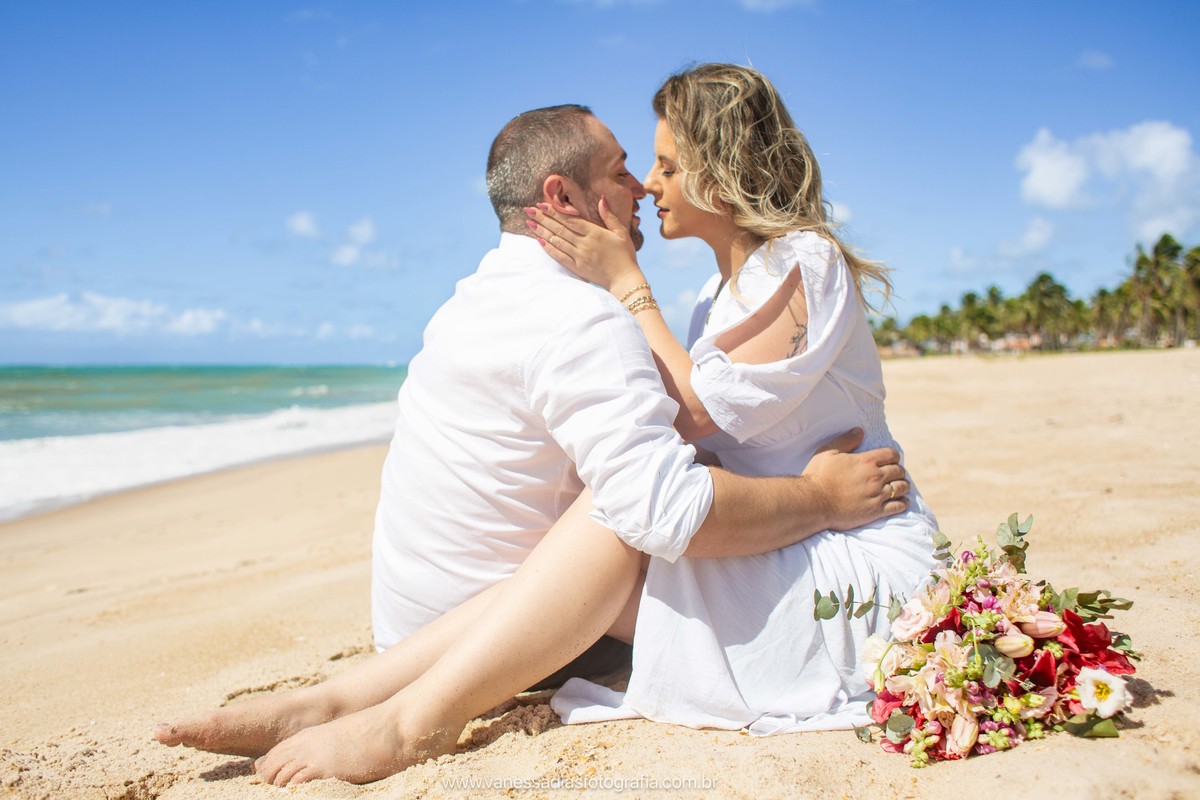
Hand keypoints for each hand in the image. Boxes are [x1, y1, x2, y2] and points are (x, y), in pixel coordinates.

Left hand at [524, 198, 643, 292]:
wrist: (624, 279)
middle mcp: (585, 243)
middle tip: (529, 210)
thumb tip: (601, 198)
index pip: (570, 219)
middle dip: (543, 218)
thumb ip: (610, 216)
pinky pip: (560, 256)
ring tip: (530, 222)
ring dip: (542, 231)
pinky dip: (549, 248)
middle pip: (560, 228)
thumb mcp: (621, 232)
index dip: (555, 211)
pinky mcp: (577, 268)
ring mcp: (580, 256)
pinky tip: (540, 241)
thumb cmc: (625, 255)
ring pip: (557, 240)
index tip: (543, 204)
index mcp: (595, 232)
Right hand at [803, 428, 909, 530]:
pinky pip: (898, 506)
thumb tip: (860, 431)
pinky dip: (903, 503)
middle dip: (899, 471)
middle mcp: (875, 477)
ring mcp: (877, 495)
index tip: (892, 460)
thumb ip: (846, 440)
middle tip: (896, 474)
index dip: (893, 456)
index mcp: (866, 461)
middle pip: (899, 471)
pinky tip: (902, 502)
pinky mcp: (875, 511)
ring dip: (903, 486)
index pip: (891, 454)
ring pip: (901, 488)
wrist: (813, 502)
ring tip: (901, 487)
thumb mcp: (828, 452)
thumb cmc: (818, 476)